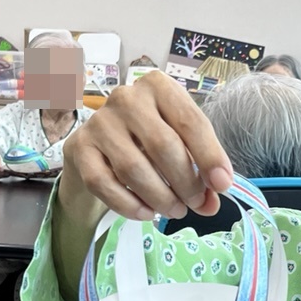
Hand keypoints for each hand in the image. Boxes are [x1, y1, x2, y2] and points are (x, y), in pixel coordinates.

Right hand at [61, 71, 232, 222]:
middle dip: (186, 182)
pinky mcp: (78, 148)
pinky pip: (105, 184)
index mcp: (158, 87)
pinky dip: (129, 205)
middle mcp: (126, 97)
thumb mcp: (180, 144)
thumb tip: (212, 203)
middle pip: (163, 145)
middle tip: (196, 204)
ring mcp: (99, 122)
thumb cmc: (147, 142)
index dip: (210, 156)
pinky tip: (147, 213)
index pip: (190, 121)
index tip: (222, 186)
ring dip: (160, 197)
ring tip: (175, 211)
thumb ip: (200, 168)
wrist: (99, 151)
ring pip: (133, 167)